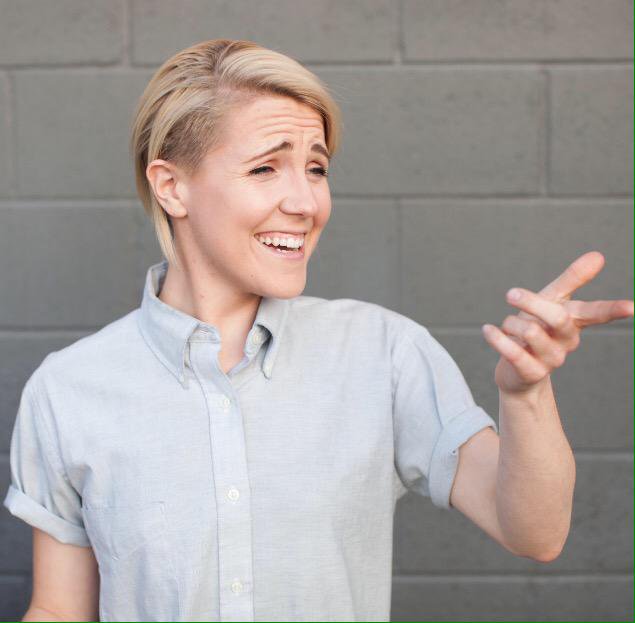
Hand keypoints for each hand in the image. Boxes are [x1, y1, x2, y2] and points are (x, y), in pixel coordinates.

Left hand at [481, 251, 633, 395]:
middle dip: (531, 302)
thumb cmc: (537, 329)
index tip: (631, 307)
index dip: (613, 310)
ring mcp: (552, 360)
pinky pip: (513, 352)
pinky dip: (497, 337)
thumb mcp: (552, 301)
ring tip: (507, 325)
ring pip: (529, 331)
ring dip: (510, 322)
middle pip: (557, 317)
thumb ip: (573, 279)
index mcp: (574, 321)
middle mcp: (567, 341)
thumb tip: (598, 256)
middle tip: (510, 293)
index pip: (597, 313)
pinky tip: (489, 330)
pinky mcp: (531, 373)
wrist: (516, 371)